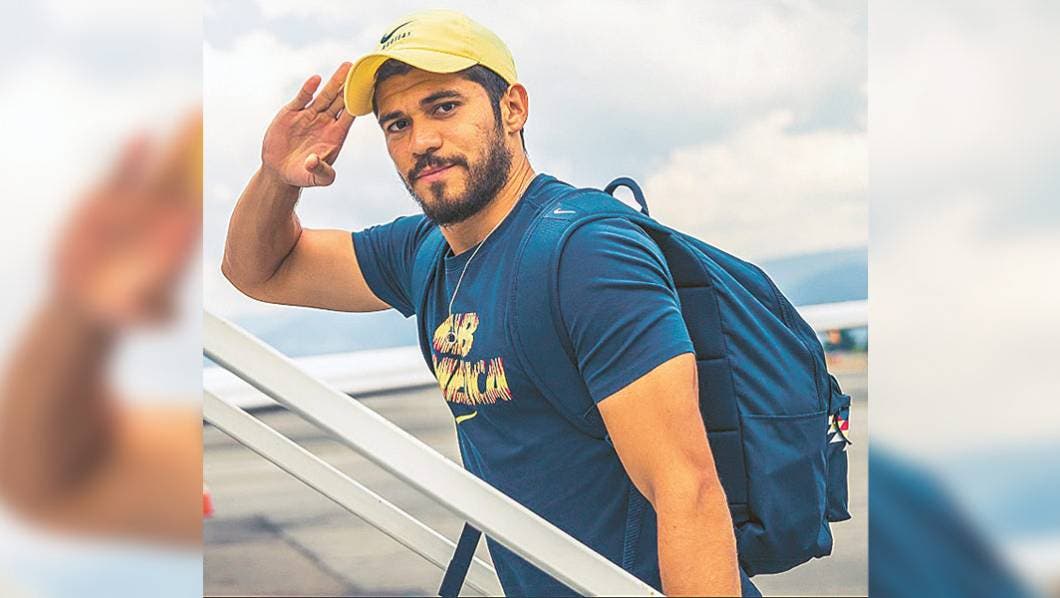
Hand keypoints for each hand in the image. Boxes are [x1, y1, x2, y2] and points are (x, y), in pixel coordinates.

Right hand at [52, 112, 202, 327]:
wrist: (87, 297)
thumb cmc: (118, 309)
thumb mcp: (136, 315)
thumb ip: (151, 313)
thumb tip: (168, 318)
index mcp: (175, 238)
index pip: (197, 206)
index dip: (211, 184)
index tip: (228, 164)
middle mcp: (160, 217)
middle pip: (185, 175)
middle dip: (200, 147)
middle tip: (219, 121)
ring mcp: (135, 206)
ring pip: (159, 168)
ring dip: (175, 143)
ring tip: (191, 114)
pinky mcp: (104, 202)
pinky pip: (122, 175)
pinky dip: (131, 157)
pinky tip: (142, 136)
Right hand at [261, 62, 355, 187]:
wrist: (280, 171)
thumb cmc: (303, 175)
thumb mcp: (316, 179)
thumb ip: (321, 172)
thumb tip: (312, 161)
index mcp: (335, 136)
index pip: (350, 116)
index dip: (357, 103)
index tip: (367, 89)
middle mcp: (325, 123)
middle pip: (340, 101)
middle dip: (349, 86)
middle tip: (359, 69)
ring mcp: (309, 116)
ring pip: (325, 96)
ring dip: (335, 82)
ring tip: (346, 66)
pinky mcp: (292, 113)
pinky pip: (302, 98)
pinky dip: (308, 89)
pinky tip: (316, 79)